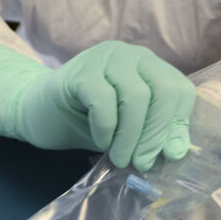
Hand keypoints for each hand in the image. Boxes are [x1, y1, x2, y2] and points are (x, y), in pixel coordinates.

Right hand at [0, 39, 195, 170]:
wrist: (39, 112)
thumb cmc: (90, 123)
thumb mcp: (130, 132)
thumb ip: (154, 136)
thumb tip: (177, 152)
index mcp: (152, 68)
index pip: (181, 91)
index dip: (178, 125)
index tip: (167, 156)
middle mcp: (133, 56)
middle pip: (164, 91)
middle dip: (156, 134)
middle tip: (142, 163)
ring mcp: (107, 58)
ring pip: (136, 96)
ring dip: (131, 136)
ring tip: (120, 159)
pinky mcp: (81, 70)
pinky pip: (103, 100)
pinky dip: (106, 128)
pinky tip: (101, 142)